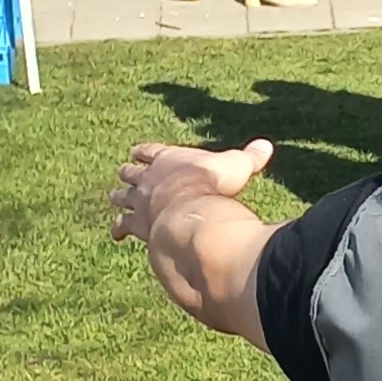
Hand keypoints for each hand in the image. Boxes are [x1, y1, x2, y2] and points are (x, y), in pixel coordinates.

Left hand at [109, 137, 273, 244]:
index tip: (137, 151)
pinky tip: (115, 235)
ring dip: (119, 198)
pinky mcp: (137, 225)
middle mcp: (149, 178)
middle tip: (123, 172)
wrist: (191, 214)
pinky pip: (122, 226)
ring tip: (114, 198)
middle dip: (129, 173)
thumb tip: (266, 145)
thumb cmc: (213, 185)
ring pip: (121, 197)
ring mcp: (139, 202)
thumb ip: (249, 157)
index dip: (146, 151)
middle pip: (131, 173)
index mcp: (169, 159)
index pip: (152, 151)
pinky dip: (118, 229)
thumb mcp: (237, 166)